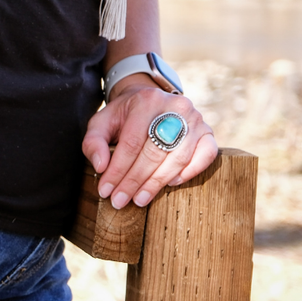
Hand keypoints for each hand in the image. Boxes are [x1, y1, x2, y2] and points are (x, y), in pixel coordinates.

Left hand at [82, 76, 218, 208]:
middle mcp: (175, 107)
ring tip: (139, 199)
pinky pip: (206, 155)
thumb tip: (101, 166)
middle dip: (134, 181)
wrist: (148, 100)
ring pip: (178, 157)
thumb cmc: (123, 116)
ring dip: (157, 183)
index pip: (131, 143)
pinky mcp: (207, 131)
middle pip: (154, 152)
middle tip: (120, 200)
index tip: (106, 190)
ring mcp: (195, 119)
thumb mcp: (101, 123)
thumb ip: (94, 142)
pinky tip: (170, 184)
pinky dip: (189, 172)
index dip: (118, 170)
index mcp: (145, 101)